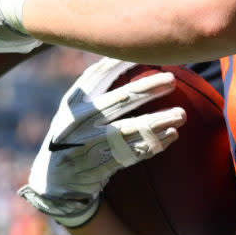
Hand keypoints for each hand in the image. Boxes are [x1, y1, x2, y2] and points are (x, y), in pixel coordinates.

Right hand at [18, 57, 184, 227]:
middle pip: (118, 100)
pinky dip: (152, 145)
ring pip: (128, 129)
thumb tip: (123, 56)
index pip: (97, 76)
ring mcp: (88, 145)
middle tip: (171, 80)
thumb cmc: (72, 137)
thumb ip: (92, 89)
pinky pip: (130, 154)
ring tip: (181, 114)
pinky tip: (172, 136)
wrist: (54, 183)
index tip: (145, 52)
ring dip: (157, 121)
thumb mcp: (73, 111)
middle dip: (147, 88)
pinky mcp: (97, 166)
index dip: (120, 63)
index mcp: (73, 103)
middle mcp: (79, 121)